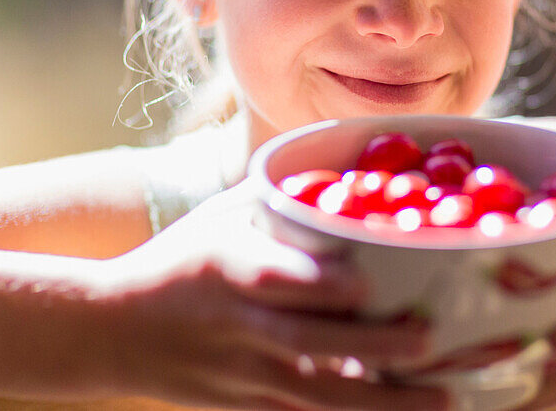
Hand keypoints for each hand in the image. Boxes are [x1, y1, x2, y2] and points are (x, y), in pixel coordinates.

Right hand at [96, 183, 447, 410]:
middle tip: (428, 337)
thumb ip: (282, 201)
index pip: (276, 279)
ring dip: (384, 401)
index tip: (368, 282)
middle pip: (309, 343)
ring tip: (444, 398)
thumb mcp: (220, 218)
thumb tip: (352, 168)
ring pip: (319, 395)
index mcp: (229, 268)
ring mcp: (243, 374)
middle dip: (372, 345)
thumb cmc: (178, 262)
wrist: (111, 332)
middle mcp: (238, 325)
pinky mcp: (248, 407)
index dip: (322, 284)